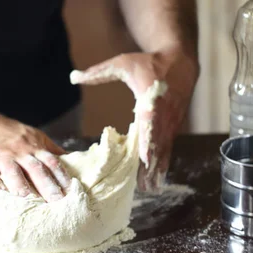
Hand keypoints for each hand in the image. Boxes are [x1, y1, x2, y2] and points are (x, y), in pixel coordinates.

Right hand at [0, 114, 71, 201]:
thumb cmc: (5, 131)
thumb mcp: (30, 135)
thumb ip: (49, 149)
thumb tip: (71, 159)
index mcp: (32, 145)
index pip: (51, 162)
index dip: (62, 177)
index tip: (71, 192)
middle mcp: (18, 151)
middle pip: (36, 170)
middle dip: (48, 187)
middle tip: (58, 203)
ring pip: (13, 173)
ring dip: (22, 188)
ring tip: (31, 203)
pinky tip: (3, 198)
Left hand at [71, 48, 198, 191]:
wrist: (181, 63)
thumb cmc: (149, 63)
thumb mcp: (122, 63)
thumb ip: (98, 72)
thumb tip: (72, 77)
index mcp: (151, 98)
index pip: (150, 122)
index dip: (148, 141)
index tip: (144, 158)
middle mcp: (164, 114)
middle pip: (158, 143)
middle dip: (151, 164)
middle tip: (142, 185)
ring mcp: (171, 122)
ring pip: (165, 149)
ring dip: (158, 169)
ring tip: (149, 189)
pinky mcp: (174, 127)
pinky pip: (168, 148)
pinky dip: (163, 164)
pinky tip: (157, 179)